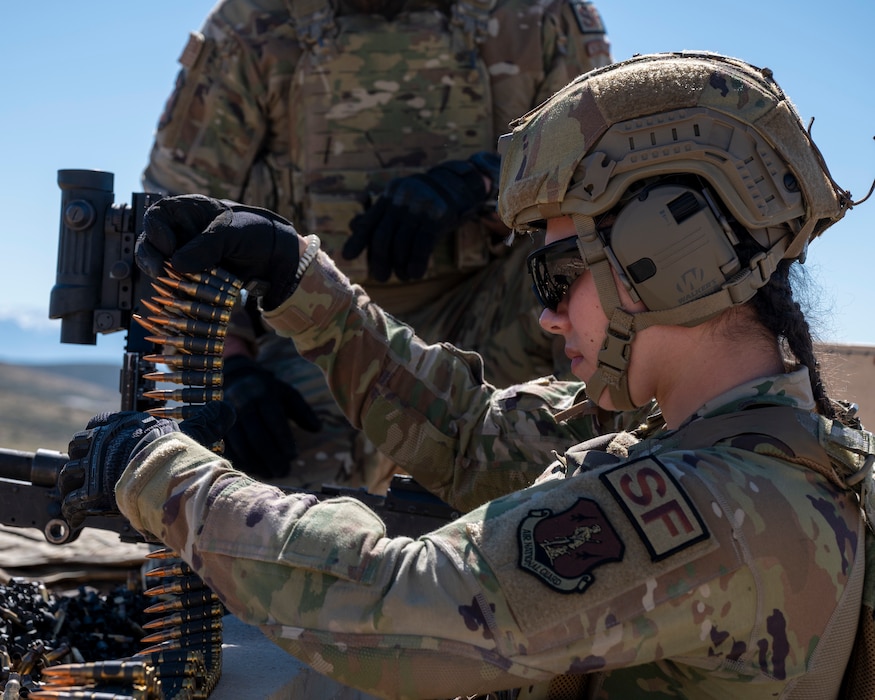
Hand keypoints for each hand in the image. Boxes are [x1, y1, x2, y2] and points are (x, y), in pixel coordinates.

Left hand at [59, 402, 234, 528]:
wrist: (170, 475)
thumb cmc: (180, 452)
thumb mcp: (194, 430)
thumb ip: (207, 420)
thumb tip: (227, 409)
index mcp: (121, 424)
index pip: (97, 423)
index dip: (98, 436)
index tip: (105, 447)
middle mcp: (101, 442)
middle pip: (78, 447)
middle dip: (83, 460)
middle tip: (94, 474)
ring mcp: (92, 467)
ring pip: (70, 474)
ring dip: (74, 486)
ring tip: (85, 498)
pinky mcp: (89, 492)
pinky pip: (72, 501)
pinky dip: (74, 510)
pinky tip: (80, 517)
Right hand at [136, 194, 302, 309]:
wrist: (275, 257)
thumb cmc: (254, 232)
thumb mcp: (233, 233)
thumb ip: (206, 245)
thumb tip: (177, 264)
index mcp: (187, 211)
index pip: (157, 216)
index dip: (157, 233)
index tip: (170, 249)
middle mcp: (180, 232)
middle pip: (150, 244)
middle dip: (151, 259)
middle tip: (159, 273)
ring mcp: (184, 255)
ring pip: (160, 267)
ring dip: (162, 278)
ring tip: (172, 288)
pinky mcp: (191, 276)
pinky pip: (175, 284)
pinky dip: (176, 292)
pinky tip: (181, 299)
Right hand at [221, 355, 321, 479]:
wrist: (235, 379)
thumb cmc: (269, 391)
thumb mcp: (287, 394)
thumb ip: (303, 411)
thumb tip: (318, 428)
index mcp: (263, 394)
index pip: (274, 420)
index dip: (284, 440)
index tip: (294, 456)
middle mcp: (242, 404)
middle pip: (257, 436)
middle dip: (272, 457)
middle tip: (285, 471)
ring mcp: (226, 416)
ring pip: (242, 445)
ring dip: (257, 464)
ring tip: (272, 474)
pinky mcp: (216, 426)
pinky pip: (228, 449)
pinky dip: (242, 463)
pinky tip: (255, 471)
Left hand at [342, 151, 500, 280]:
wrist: (461, 186)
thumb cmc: (427, 199)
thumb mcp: (402, 201)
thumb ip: (379, 213)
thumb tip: (352, 225)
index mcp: (391, 195)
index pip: (370, 221)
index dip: (358, 240)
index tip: (348, 257)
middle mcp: (402, 198)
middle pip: (383, 236)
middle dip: (379, 260)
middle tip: (380, 277)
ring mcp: (420, 206)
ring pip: (402, 243)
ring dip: (399, 265)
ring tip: (401, 276)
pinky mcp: (437, 216)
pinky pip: (422, 244)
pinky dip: (416, 262)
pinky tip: (414, 274)